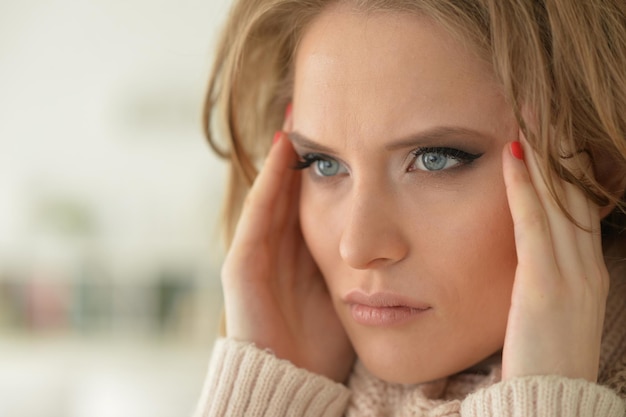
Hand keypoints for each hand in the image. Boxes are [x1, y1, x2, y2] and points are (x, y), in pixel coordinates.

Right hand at [220, 128, 354, 382]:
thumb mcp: (351, 295)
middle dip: (308, 152)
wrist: (292, 384)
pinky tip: (286, 150)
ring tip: (303, 114)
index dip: (332, 167)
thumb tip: (401, 240)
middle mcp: (277, 248)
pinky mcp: (241, 264)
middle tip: (324, 108)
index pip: (317, 200)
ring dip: (287, 155)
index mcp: (303, 255)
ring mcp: (256, 253)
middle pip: (293, 189)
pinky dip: (270, 182)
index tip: (353, 131)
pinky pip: (258, 214)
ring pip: (274, 192)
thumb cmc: (326, 346)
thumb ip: (364, 265)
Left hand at [501, 132, 607, 381]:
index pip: (580, 206)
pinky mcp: (543, 288)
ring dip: (544, 155)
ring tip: (530, 113)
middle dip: (560, 148)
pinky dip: (525, 188)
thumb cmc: (545, 358)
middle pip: (575, 194)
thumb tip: (535, 250)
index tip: (552, 131)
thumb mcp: (554, 311)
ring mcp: (570, 276)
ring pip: (559, 201)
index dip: (568, 166)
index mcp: (588, 272)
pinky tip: (513, 157)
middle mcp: (586, 267)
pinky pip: (534, 227)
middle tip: (543, 105)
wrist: (550, 404)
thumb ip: (548, 277)